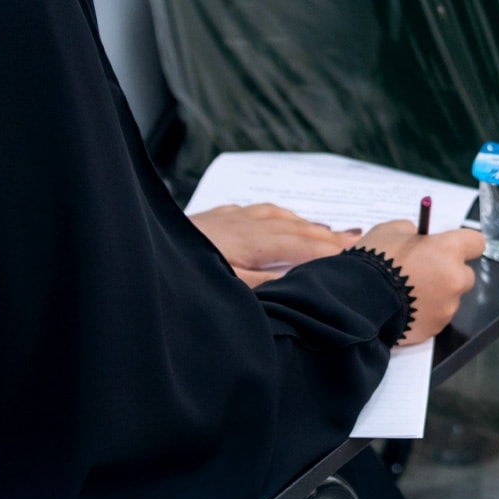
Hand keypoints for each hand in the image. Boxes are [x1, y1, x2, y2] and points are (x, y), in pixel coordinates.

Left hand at [191, 203, 357, 286]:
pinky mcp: (210, 218)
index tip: (358, 251)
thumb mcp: (227, 287)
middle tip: (356, 238)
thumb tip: (302, 280)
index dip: (331, 250)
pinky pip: (251, 210)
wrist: (139, 253)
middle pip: (294, 228)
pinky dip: (271, 213)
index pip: (302, 245)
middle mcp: (244, 224)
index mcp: (252, 241)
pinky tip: (271, 216)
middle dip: (326, 234)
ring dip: (301, 222)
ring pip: (274, 215)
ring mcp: (226, 218)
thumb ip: (266, 284)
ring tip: (322, 228)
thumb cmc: (182, 275)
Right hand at [354, 222, 484, 344]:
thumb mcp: (389, 230)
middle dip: (450, 272)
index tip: (450, 246)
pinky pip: (437, 317)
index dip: (464, 243)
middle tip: (424, 271)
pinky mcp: (435, 329)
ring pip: (451, 298)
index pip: (476, 242)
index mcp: (448, 250)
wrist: (356, 301)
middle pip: (466, 274)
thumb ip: (412, 232)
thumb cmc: (374, 260)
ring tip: (408, 294)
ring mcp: (447, 307)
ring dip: (437, 294)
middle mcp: (455, 279)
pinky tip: (404, 308)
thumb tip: (420, 238)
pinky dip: (426, 313)